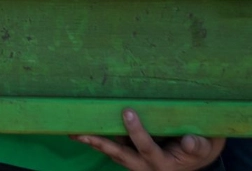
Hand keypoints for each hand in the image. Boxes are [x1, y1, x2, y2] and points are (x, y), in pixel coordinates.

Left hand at [72, 110, 223, 169]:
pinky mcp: (128, 155)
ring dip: (92, 141)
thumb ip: (197, 145)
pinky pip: (110, 147)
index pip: (146, 147)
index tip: (128, 111)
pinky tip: (80, 129)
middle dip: (100, 143)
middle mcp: (144, 165)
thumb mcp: (204, 148)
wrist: (191, 161)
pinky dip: (96, 139)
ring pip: (111, 152)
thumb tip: (189, 141)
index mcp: (162, 163)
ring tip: (72, 131)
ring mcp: (134, 161)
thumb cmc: (198, 150)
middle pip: (119, 154)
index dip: (136, 131)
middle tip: (80, 133)